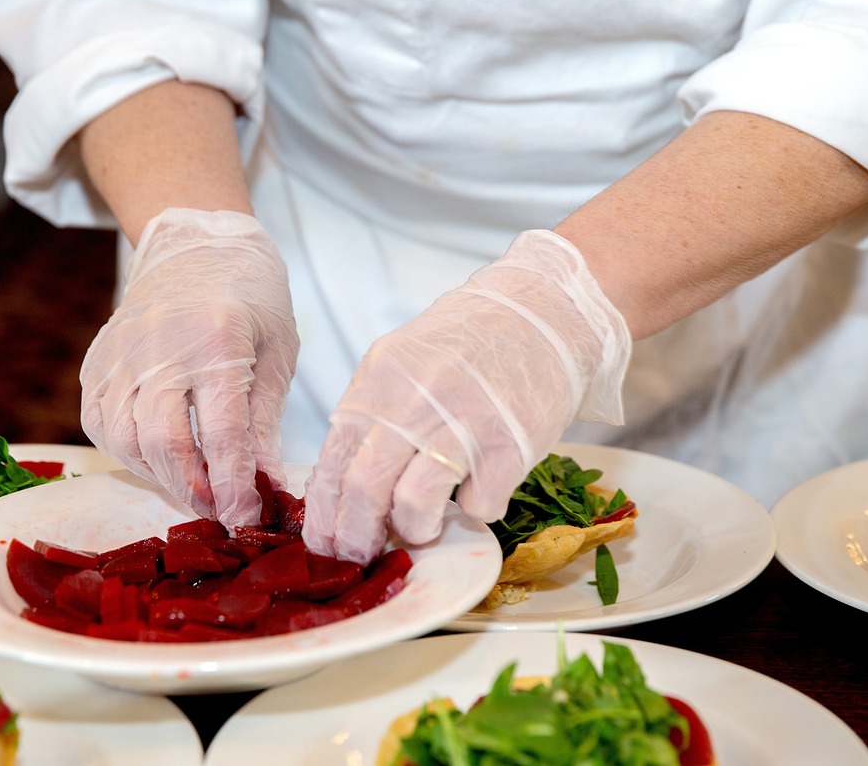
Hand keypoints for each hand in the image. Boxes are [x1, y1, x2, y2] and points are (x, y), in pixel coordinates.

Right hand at [81, 208, 298, 527]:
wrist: (196, 242)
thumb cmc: (250, 296)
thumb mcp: (277, 351)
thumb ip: (265, 422)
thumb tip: (267, 488)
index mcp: (217, 340)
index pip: (222, 434)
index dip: (232, 487)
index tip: (247, 519)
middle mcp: (159, 348)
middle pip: (165, 444)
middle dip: (194, 492)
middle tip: (221, 513)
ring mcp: (120, 355)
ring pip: (125, 441)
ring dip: (160, 476)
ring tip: (194, 487)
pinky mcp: (96, 363)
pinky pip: (101, 425)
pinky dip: (128, 453)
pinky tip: (159, 457)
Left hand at [301, 230, 630, 562]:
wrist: (542, 312)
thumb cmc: (470, 343)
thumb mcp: (402, 363)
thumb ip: (373, 414)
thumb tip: (343, 486)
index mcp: (378, 382)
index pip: (333, 460)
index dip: (324, 514)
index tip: (324, 543)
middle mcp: (413, 402)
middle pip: (365, 488)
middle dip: (356, 537)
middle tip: (363, 555)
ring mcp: (462, 424)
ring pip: (414, 504)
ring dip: (415, 529)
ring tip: (424, 528)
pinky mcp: (509, 445)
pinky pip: (479, 504)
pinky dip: (477, 510)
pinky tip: (480, 491)